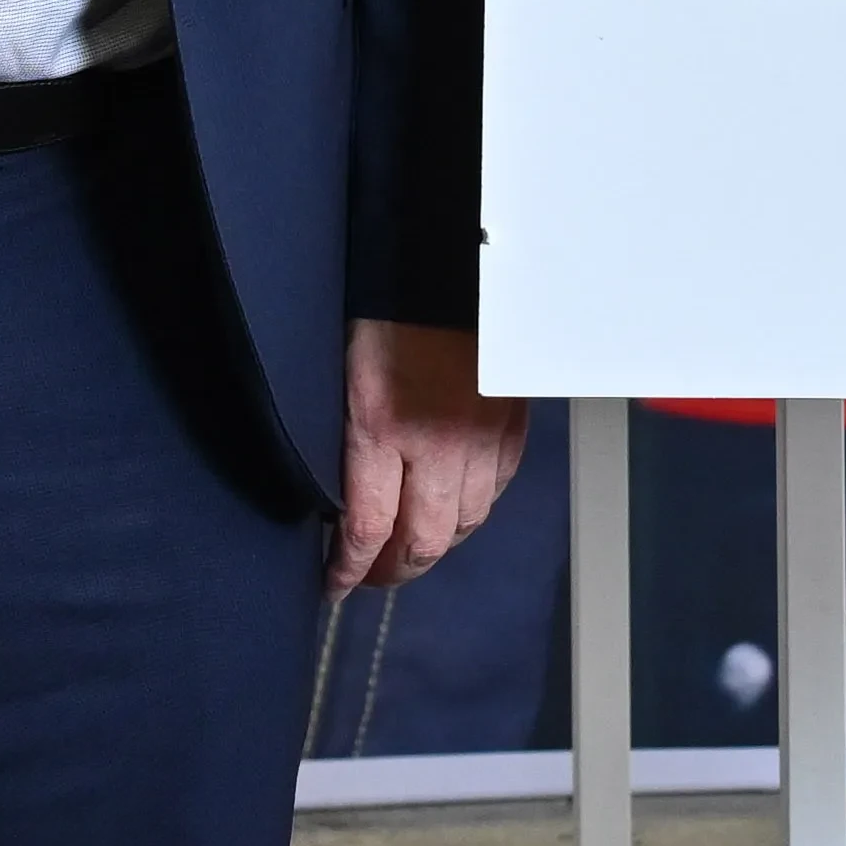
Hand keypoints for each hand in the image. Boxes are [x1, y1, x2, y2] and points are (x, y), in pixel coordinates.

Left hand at [339, 320, 525, 593]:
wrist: (448, 260)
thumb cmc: (383, 307)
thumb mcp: (341, 370)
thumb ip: (345, 434)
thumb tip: (339, 491)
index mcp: (381, 427)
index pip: (367, 529)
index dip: (348, 570)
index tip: (334, 585)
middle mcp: (438, 444)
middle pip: (424, 543)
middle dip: (393, 571)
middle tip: (372, 576)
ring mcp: (482, 437)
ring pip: (465, 523)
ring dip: (434, 545)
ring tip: (410, 546)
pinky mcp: (511, 424)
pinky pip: (496, 489)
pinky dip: (472, 508)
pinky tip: (453, 505)